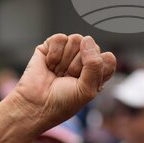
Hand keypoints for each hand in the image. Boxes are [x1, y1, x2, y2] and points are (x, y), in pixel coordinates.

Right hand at [0, 34, 115, 142]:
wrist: (35, 104)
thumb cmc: (62, 102)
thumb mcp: (87, 90)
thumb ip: (94, 65)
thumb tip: (86, 38)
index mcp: (96, 72)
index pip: (108, 59)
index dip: (97, 69)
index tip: (84, 83)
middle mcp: (83, 61)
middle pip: (93, 47)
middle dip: (79, 65)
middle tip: (68, 79)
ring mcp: (68, 52)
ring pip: (77, 40)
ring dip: (66, 60)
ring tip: (58, 72)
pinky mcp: (51, 46)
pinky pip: (60, 38)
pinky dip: (54, 54)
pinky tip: (49, 65)